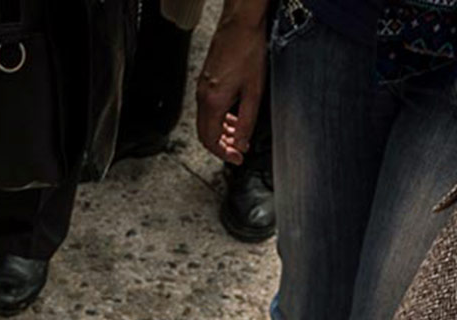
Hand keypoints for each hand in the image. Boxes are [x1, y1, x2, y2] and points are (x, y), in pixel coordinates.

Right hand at [195, 10, 266, 164]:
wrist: (240, 24)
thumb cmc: (248, 51)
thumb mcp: (254, 91)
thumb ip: (247, 121)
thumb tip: (242, 144)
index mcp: (213, 102)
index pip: (210, 139)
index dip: (223, 153)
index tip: (237, 158)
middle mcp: (203, 97)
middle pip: (205, 133)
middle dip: (221, 145)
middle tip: (238, 151)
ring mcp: (202, 88)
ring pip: (207, 121)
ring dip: (222, 131)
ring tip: (240, 134)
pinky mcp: (206, 80)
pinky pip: (209, 108)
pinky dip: (220, 118)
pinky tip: (234, 116)